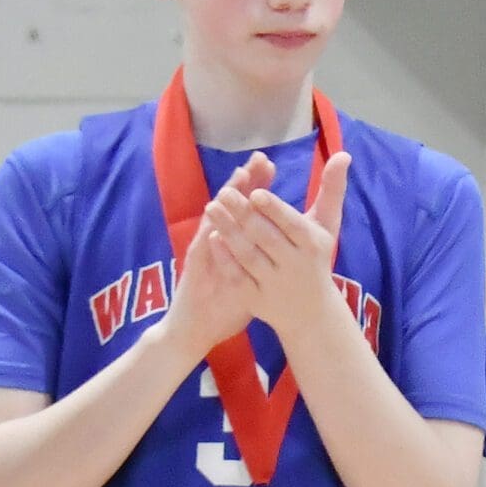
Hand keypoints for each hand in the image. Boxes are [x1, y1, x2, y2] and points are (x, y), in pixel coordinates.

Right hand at [160, 159, 269, 358]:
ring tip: (239, 175)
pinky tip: (214, 215)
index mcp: (236, 241)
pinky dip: (209, 231)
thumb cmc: (229, 301)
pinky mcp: (197, 267)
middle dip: (245, 182)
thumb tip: (288, 242)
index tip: (270, 165)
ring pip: (216, 219)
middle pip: (233, 205)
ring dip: (227, 198)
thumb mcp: (255, 276)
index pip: (248, 207)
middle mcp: (219, 240)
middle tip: (258, 159)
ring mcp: (206, 251)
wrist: (200, 327)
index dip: (257, 186)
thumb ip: (268, 256)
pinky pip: (204, 247)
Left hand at [200, 150, 350, 343]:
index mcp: (313, 245)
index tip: (256, 193)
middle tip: (224, 192)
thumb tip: (343, 154)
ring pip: (248, 254)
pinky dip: (224, 257)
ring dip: (229, 230)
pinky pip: (237, 276)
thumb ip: (332, 189)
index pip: (293, 225)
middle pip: (266, 238)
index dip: (274, 210)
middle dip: (244, 215)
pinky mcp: (255, 299)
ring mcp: (274, 284)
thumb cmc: (317, 258)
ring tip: (212, 206)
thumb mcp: (327, 226)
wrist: (311, 313)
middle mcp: (295, 265)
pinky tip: (211, 237)